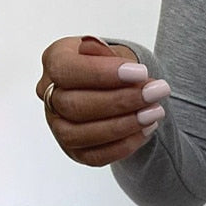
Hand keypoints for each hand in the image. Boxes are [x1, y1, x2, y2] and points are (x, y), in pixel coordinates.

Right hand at [36, 35, 169, 166]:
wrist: (122, 89)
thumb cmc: (115, 68)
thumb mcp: (114, 52)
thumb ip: (106, 53)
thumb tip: (95, 48)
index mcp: (54, 62)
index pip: (67, 70)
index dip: (103, 73)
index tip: (141, 73)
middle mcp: (49, 97)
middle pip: (74, 105)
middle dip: (121, 101)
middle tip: (156, 93)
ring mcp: (58, 127)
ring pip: (81, 134)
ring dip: (124, 125)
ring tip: (155, 113)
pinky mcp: (75, 151)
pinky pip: (95, 157)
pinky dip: (124, 145)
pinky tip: (147, 130)